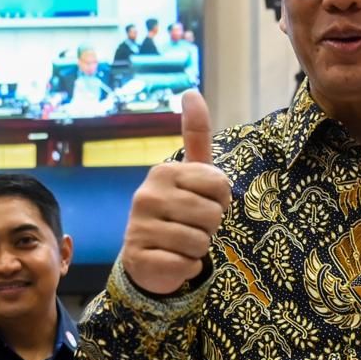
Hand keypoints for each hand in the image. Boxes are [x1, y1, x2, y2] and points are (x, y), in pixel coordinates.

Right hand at [120, 90, 231, 293]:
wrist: (149, 257)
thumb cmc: (179, 211)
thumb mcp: (192, 174)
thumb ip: (196, 136)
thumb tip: (191, 91)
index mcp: (164, 171)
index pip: (221, 186)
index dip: (222, 201)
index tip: (204, 203)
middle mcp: (146, 195)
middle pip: (213, 215)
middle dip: (211, 226)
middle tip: (192, 226)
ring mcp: (139, 226)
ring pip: (200, 242)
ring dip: (199, 249)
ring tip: (181, 243)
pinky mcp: (138, 258)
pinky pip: (184, 265)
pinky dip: (186, 268)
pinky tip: (172, 260)